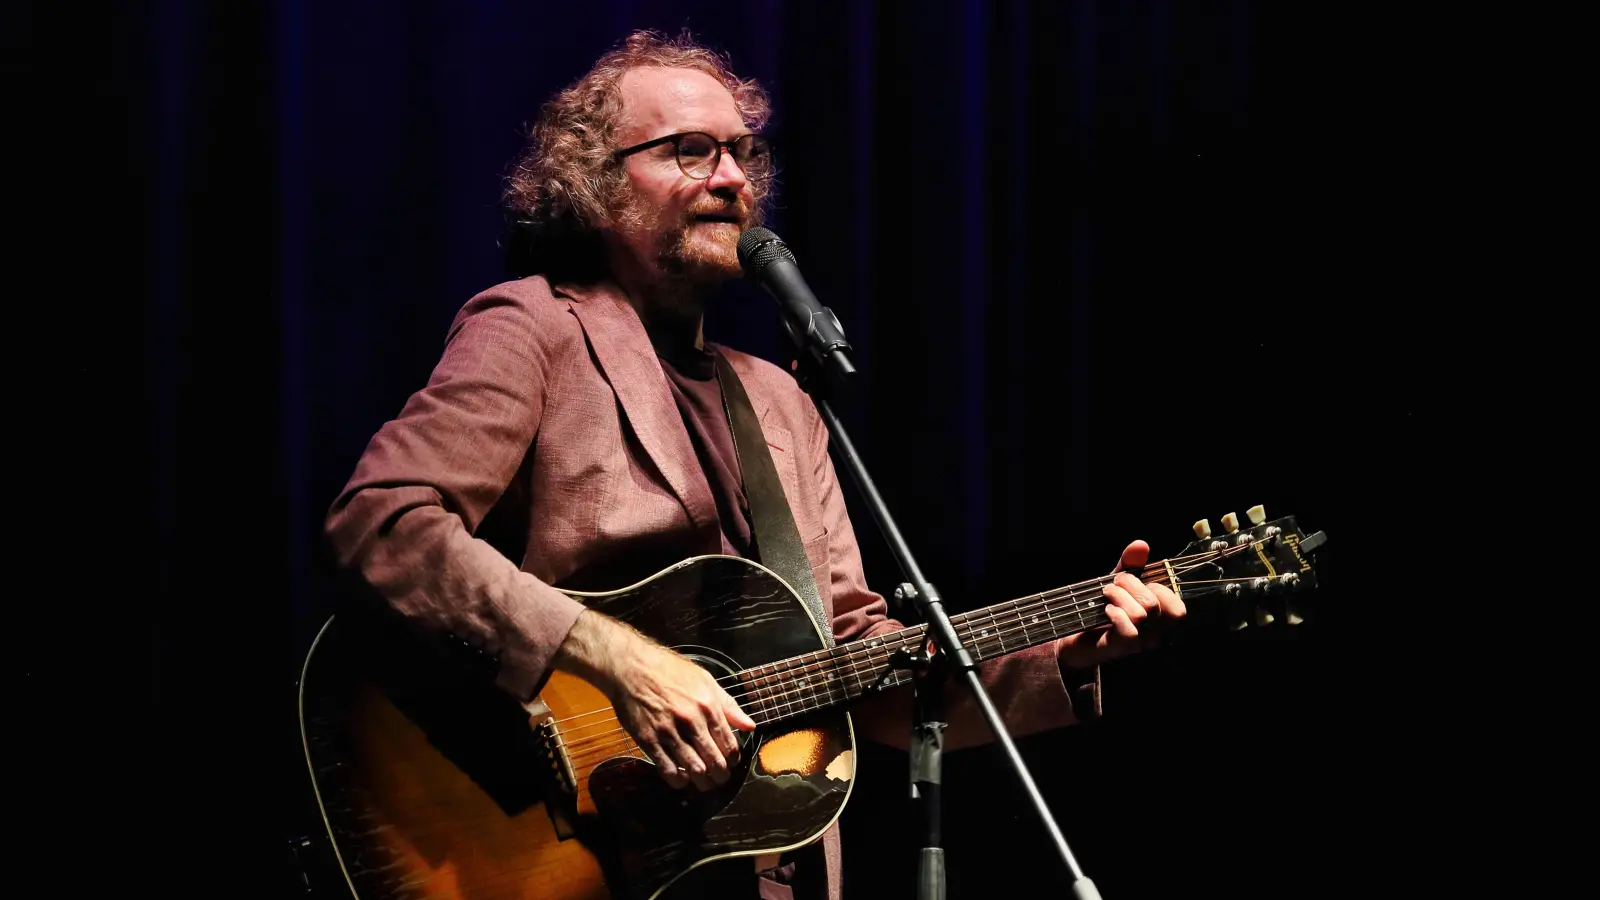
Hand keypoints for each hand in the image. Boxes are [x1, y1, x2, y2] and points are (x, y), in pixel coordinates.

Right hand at [554, 610, 755, 790]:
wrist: (632, 667)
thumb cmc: (669, 670)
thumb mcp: (705, 680)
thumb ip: (729, 705)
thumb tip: (750, 726)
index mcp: (708, 706)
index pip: (729, 744)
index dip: (733, 759)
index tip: (731, 762)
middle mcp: (691, 721)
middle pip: (714, 761)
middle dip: (721, 775)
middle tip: (720, 778)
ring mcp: (668, 732)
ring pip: (693, 769)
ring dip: (702, 782)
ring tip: (705, 783)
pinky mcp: (648, 740)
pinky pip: (667, 769)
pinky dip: (678, 780)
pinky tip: (682, 779)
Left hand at [1057, 540, 1186, 669]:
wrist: (1075, 634)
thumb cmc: (1103, 607)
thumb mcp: (1119, 582)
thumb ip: (1131, 564)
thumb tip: (1141, 544)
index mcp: (1160, 618)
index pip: (1177, 608)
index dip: (1157, 588)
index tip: (1134, 581)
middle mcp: (1155, 634)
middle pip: (1154, 605)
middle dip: (1131, 585)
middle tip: (1114, 584)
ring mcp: (1139, 644)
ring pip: (1141, 615)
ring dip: (1118, 597)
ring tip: (1106, 595)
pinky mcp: (1121, 648)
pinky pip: (1129, 631)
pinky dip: (1115, 614)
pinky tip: (1106, 611)